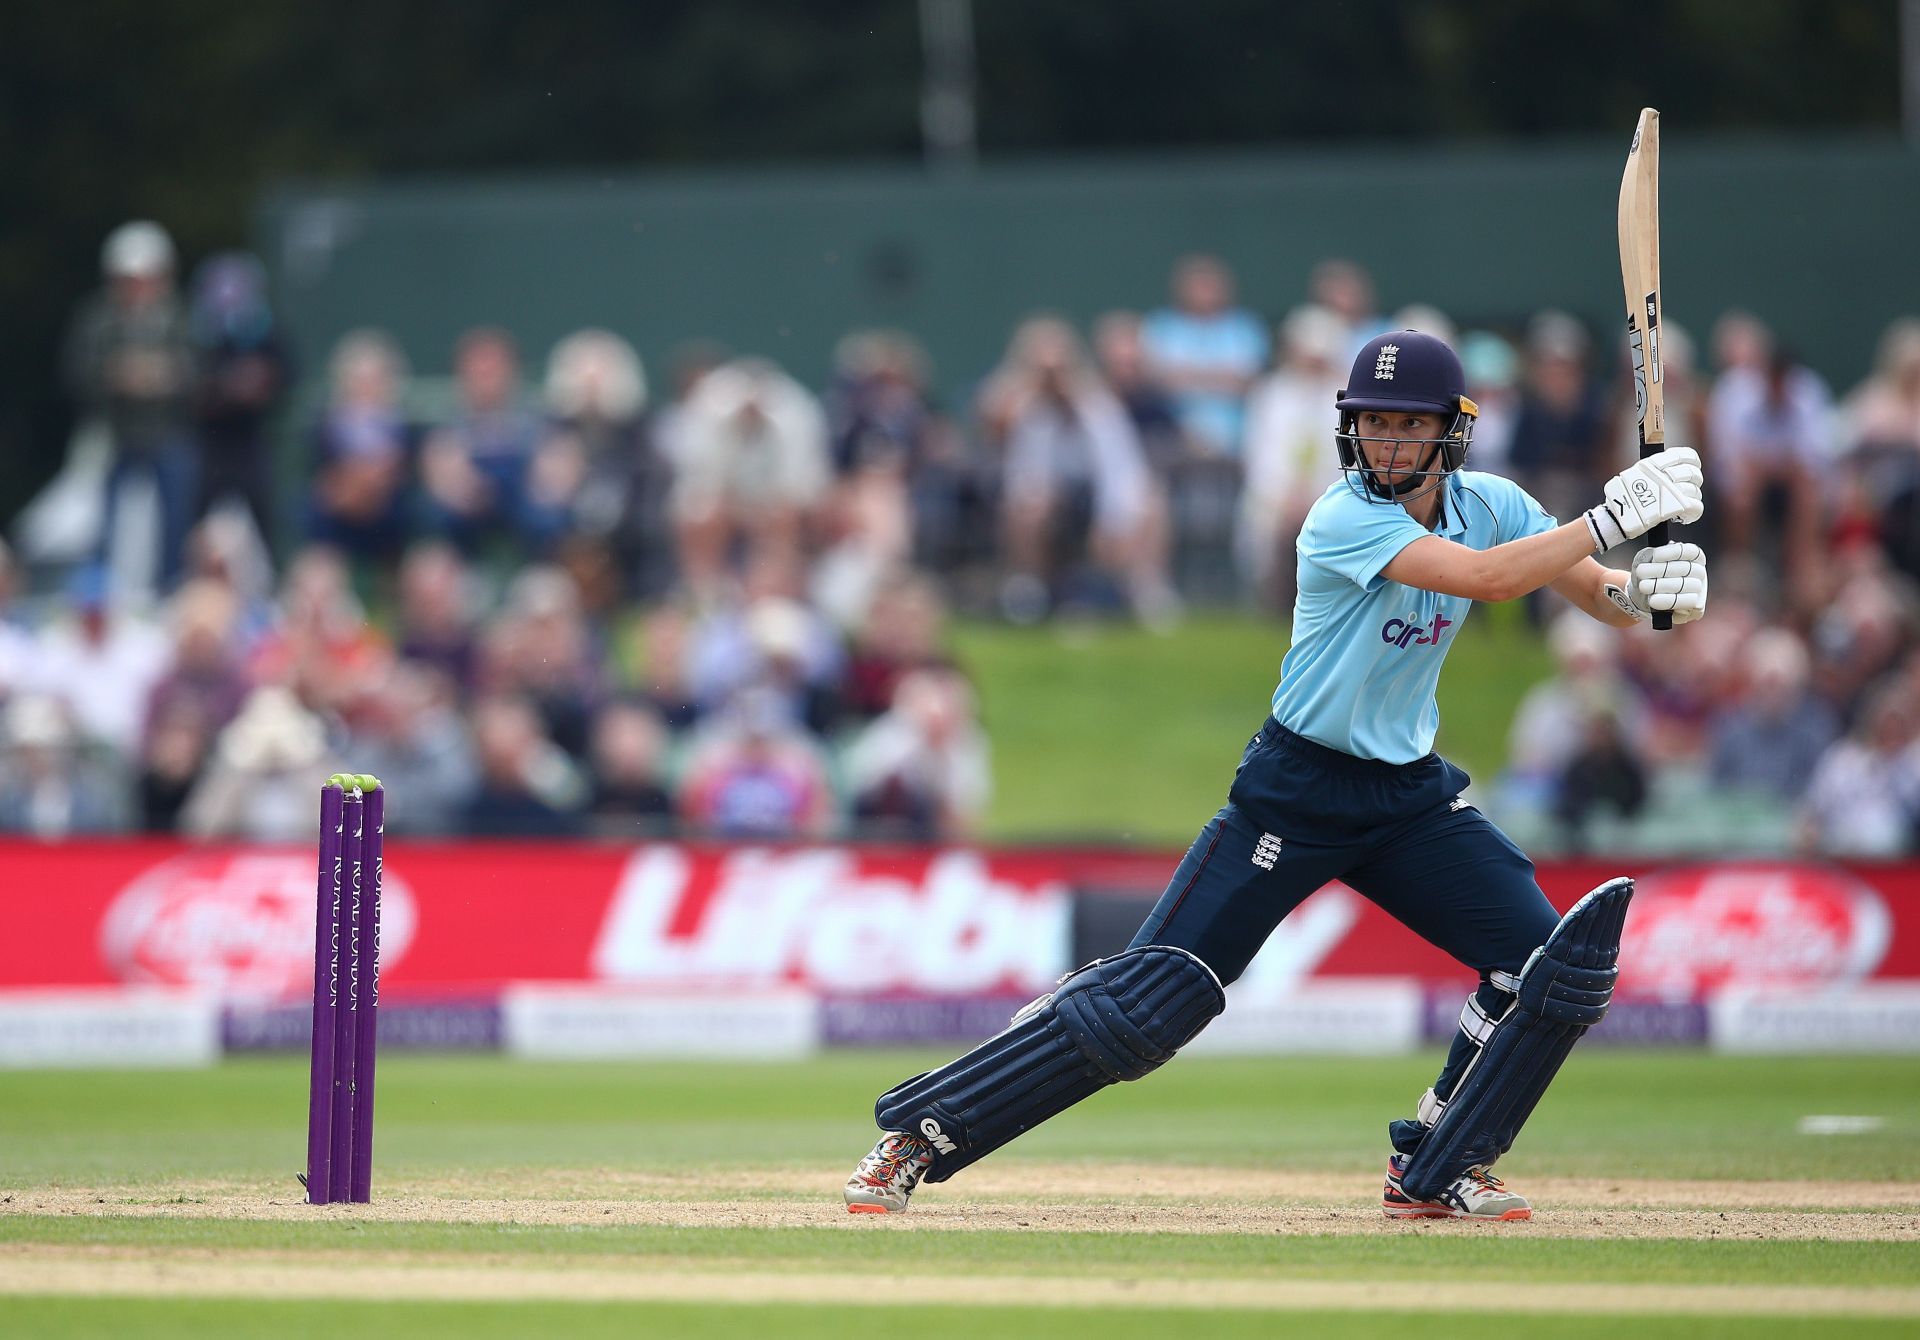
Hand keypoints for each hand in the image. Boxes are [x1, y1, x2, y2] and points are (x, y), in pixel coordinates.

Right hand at [1584, 448, 1703, 550]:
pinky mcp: (1676, 506)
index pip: (1684, 455)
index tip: (1691, 467)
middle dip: (1693, 482)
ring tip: (1681, 504)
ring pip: (1695, 491)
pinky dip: (1693, 512)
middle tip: (1683, 490)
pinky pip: (1696, 506)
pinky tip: (1685, 516)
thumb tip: (1670, 469)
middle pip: (1693, 474)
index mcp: (1655, 464)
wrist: (1616, 517)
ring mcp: (1671, 490)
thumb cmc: (1622, 498)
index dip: (1692, 461)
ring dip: (1691, 498)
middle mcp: (1664, 474)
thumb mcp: (1635, 474)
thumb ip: (1653, 469)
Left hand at [1628, 541, 1707, 623]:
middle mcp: (1699, 571)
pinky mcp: (1696, 606)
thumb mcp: (1646, 560)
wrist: (1643, 596)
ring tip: (1643, 586)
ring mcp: (1700, 588)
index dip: (1674, 552)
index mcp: (1692, 556)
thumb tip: (1664, 548)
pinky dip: (1668, 601)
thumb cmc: (1647, 574)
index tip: (1656, 555)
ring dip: (1661, 586)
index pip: (1690, 551)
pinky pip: (1686, 602)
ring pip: (1686, 585)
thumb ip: (1652, 553)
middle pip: (1686, 568)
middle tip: (1640, 572)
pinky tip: (1653, 600)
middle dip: (1660, 570)